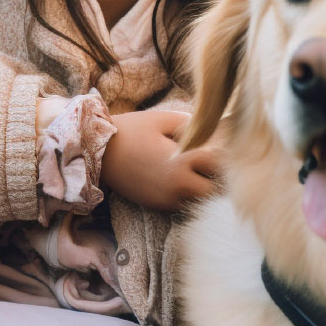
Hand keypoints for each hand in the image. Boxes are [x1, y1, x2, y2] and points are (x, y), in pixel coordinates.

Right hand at [101, 109, 220, 212]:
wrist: (98, 153)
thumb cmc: (131, 130)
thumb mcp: (164, 119)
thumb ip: (193, 125)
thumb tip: (217, 129)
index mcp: (182, 160)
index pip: (221, 164)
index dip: (227, 155)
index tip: (225, 146)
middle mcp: (178, 185)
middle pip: (217, 191)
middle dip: (220, 179)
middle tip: (216, 164)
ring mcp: (168, 199)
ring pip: (202, 202)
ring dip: (206, 189)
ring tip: (200, 172)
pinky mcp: (159, 206)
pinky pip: (185, 205)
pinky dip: (189, 195)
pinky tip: (184, 180)